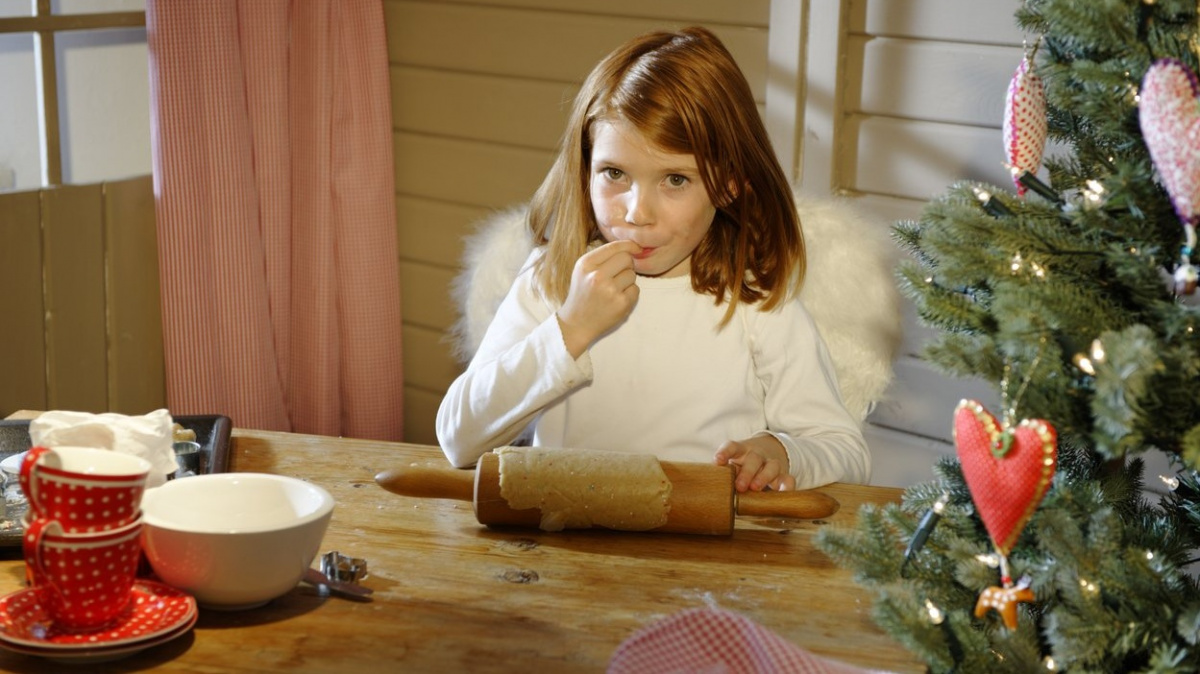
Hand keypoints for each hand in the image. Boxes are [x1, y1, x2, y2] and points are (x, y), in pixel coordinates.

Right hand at [556, 240, 641, 357]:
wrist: (576, 323)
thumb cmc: (583, 294)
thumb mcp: (583, 270)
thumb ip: (603, 256)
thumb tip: (632, 246)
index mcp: (586, 264)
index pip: (614, 247)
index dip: (629, 245)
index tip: (636, 248)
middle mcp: (597, 276)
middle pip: (627, 258)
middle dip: (626, 265)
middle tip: (617, 275)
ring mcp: (610, 291)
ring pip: (632, 274)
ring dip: (627, 281)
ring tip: (613, 290)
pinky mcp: (621, 304)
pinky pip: (636, 290)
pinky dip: (629, 294)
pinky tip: (616, 299)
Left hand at [714, 435, 794, 492]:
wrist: (768, 453)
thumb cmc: (742, 463)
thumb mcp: (733, 463)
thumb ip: (723, 473)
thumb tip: (706, 488)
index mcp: (741, 450)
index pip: (732, 447)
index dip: (724, 452)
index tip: (718, 461)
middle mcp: (757, 455)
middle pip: (753, 459)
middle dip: (746, 472)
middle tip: (740, 486)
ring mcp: (771, 464)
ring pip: (771, 466)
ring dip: (764, 477)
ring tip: (756, 488)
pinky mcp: (783, 475)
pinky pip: (788, 479)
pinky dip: (786, 486)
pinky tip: (782, 493)